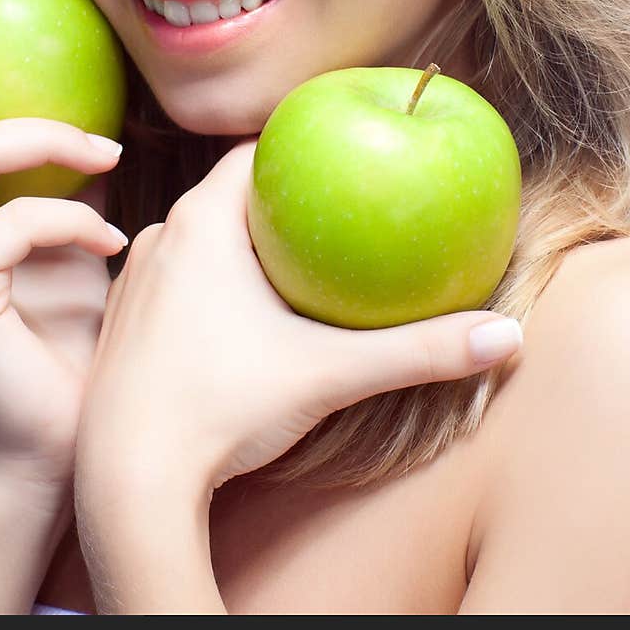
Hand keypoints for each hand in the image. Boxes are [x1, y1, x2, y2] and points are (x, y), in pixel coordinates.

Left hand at [75, 139, 522, 496]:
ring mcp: (134, 280)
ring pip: (200, 240)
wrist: (126, 479)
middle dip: (282, 204)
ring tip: (295, 267)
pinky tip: (241, 319)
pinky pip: (175, 279)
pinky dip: (210, 283)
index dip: (302, 150)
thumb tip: (507, 339)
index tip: (345, 158)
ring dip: (243, 247)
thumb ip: (419, 352)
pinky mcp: (122, 322)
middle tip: (336, 217)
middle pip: (231, 196)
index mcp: (202, 222)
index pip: (256, 154)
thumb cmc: (220, 410)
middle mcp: (160, 237)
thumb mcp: (330, 374)